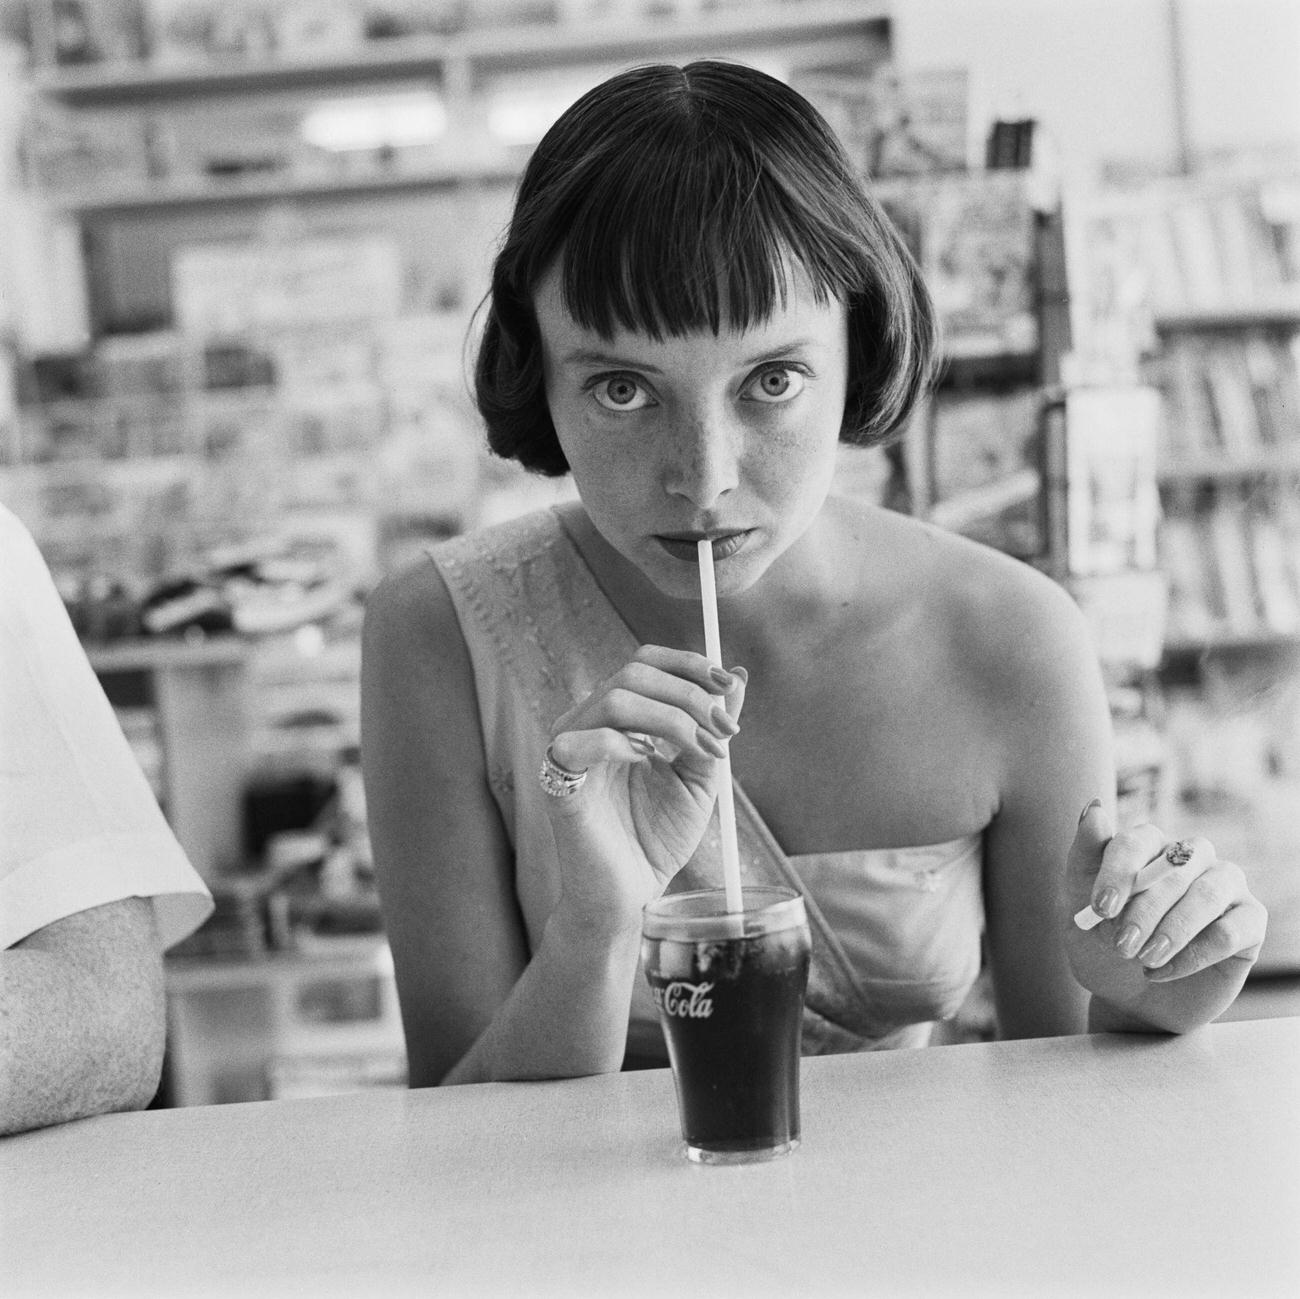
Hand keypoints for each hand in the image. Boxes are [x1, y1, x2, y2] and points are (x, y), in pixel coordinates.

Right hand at [542, 646, 745, 925]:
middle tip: (726, 729)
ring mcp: (569, 750)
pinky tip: (647, 762)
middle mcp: (589, 725)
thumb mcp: (700, 777)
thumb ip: (712, 729)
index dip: (687, 665)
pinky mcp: (558, 784)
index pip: (645, 664)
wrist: (630, 897)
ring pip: (615, 699)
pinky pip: (579, 743)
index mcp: (618, 719)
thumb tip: (738, 679)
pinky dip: (620, 743)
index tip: (729, 685)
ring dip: (672, 719)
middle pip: (633, 674)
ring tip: (702, 751)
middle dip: (690, 694)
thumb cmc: (656, 839)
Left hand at [1063, 800, 1267, 1032]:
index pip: (1140, 840)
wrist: (1130, 999)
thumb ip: (1084, 857)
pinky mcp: (1249, 922)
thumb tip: (1094, 808)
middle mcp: (1191, 857)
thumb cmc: (1102, 947)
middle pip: (1175, 867)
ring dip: (1172, 930)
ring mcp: (1224, 886)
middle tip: (1121, 945)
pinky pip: (1230, 930)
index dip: (1119, 872)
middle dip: (1144, 910)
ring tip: (1144, 959)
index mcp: (1149, 846)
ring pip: (1207, 894)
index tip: (1099, 909)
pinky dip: (1194, 953)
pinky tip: (1164, 970)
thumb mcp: (1079, 907)